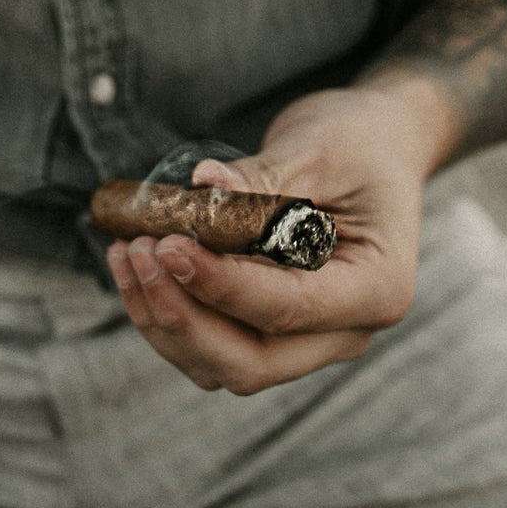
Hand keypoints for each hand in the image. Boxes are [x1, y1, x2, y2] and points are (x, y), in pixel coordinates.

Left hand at [106, 75, 448, 395]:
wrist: (378, 146)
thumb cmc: (358, 142)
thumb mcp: (318, 146)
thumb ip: (261, 178)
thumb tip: (201, 188)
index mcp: (376, 289)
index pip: (287, 309)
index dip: (220, 284)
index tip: (167, 244)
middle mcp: (346, 332)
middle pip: (252, 362)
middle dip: (185, 316)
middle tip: (141, 252)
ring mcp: (311, 340)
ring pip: (224, 365)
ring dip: (167, 319)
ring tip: (128, 251)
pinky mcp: (274, 329)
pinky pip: (216, 344)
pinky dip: (172, 313)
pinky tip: (138, 263)